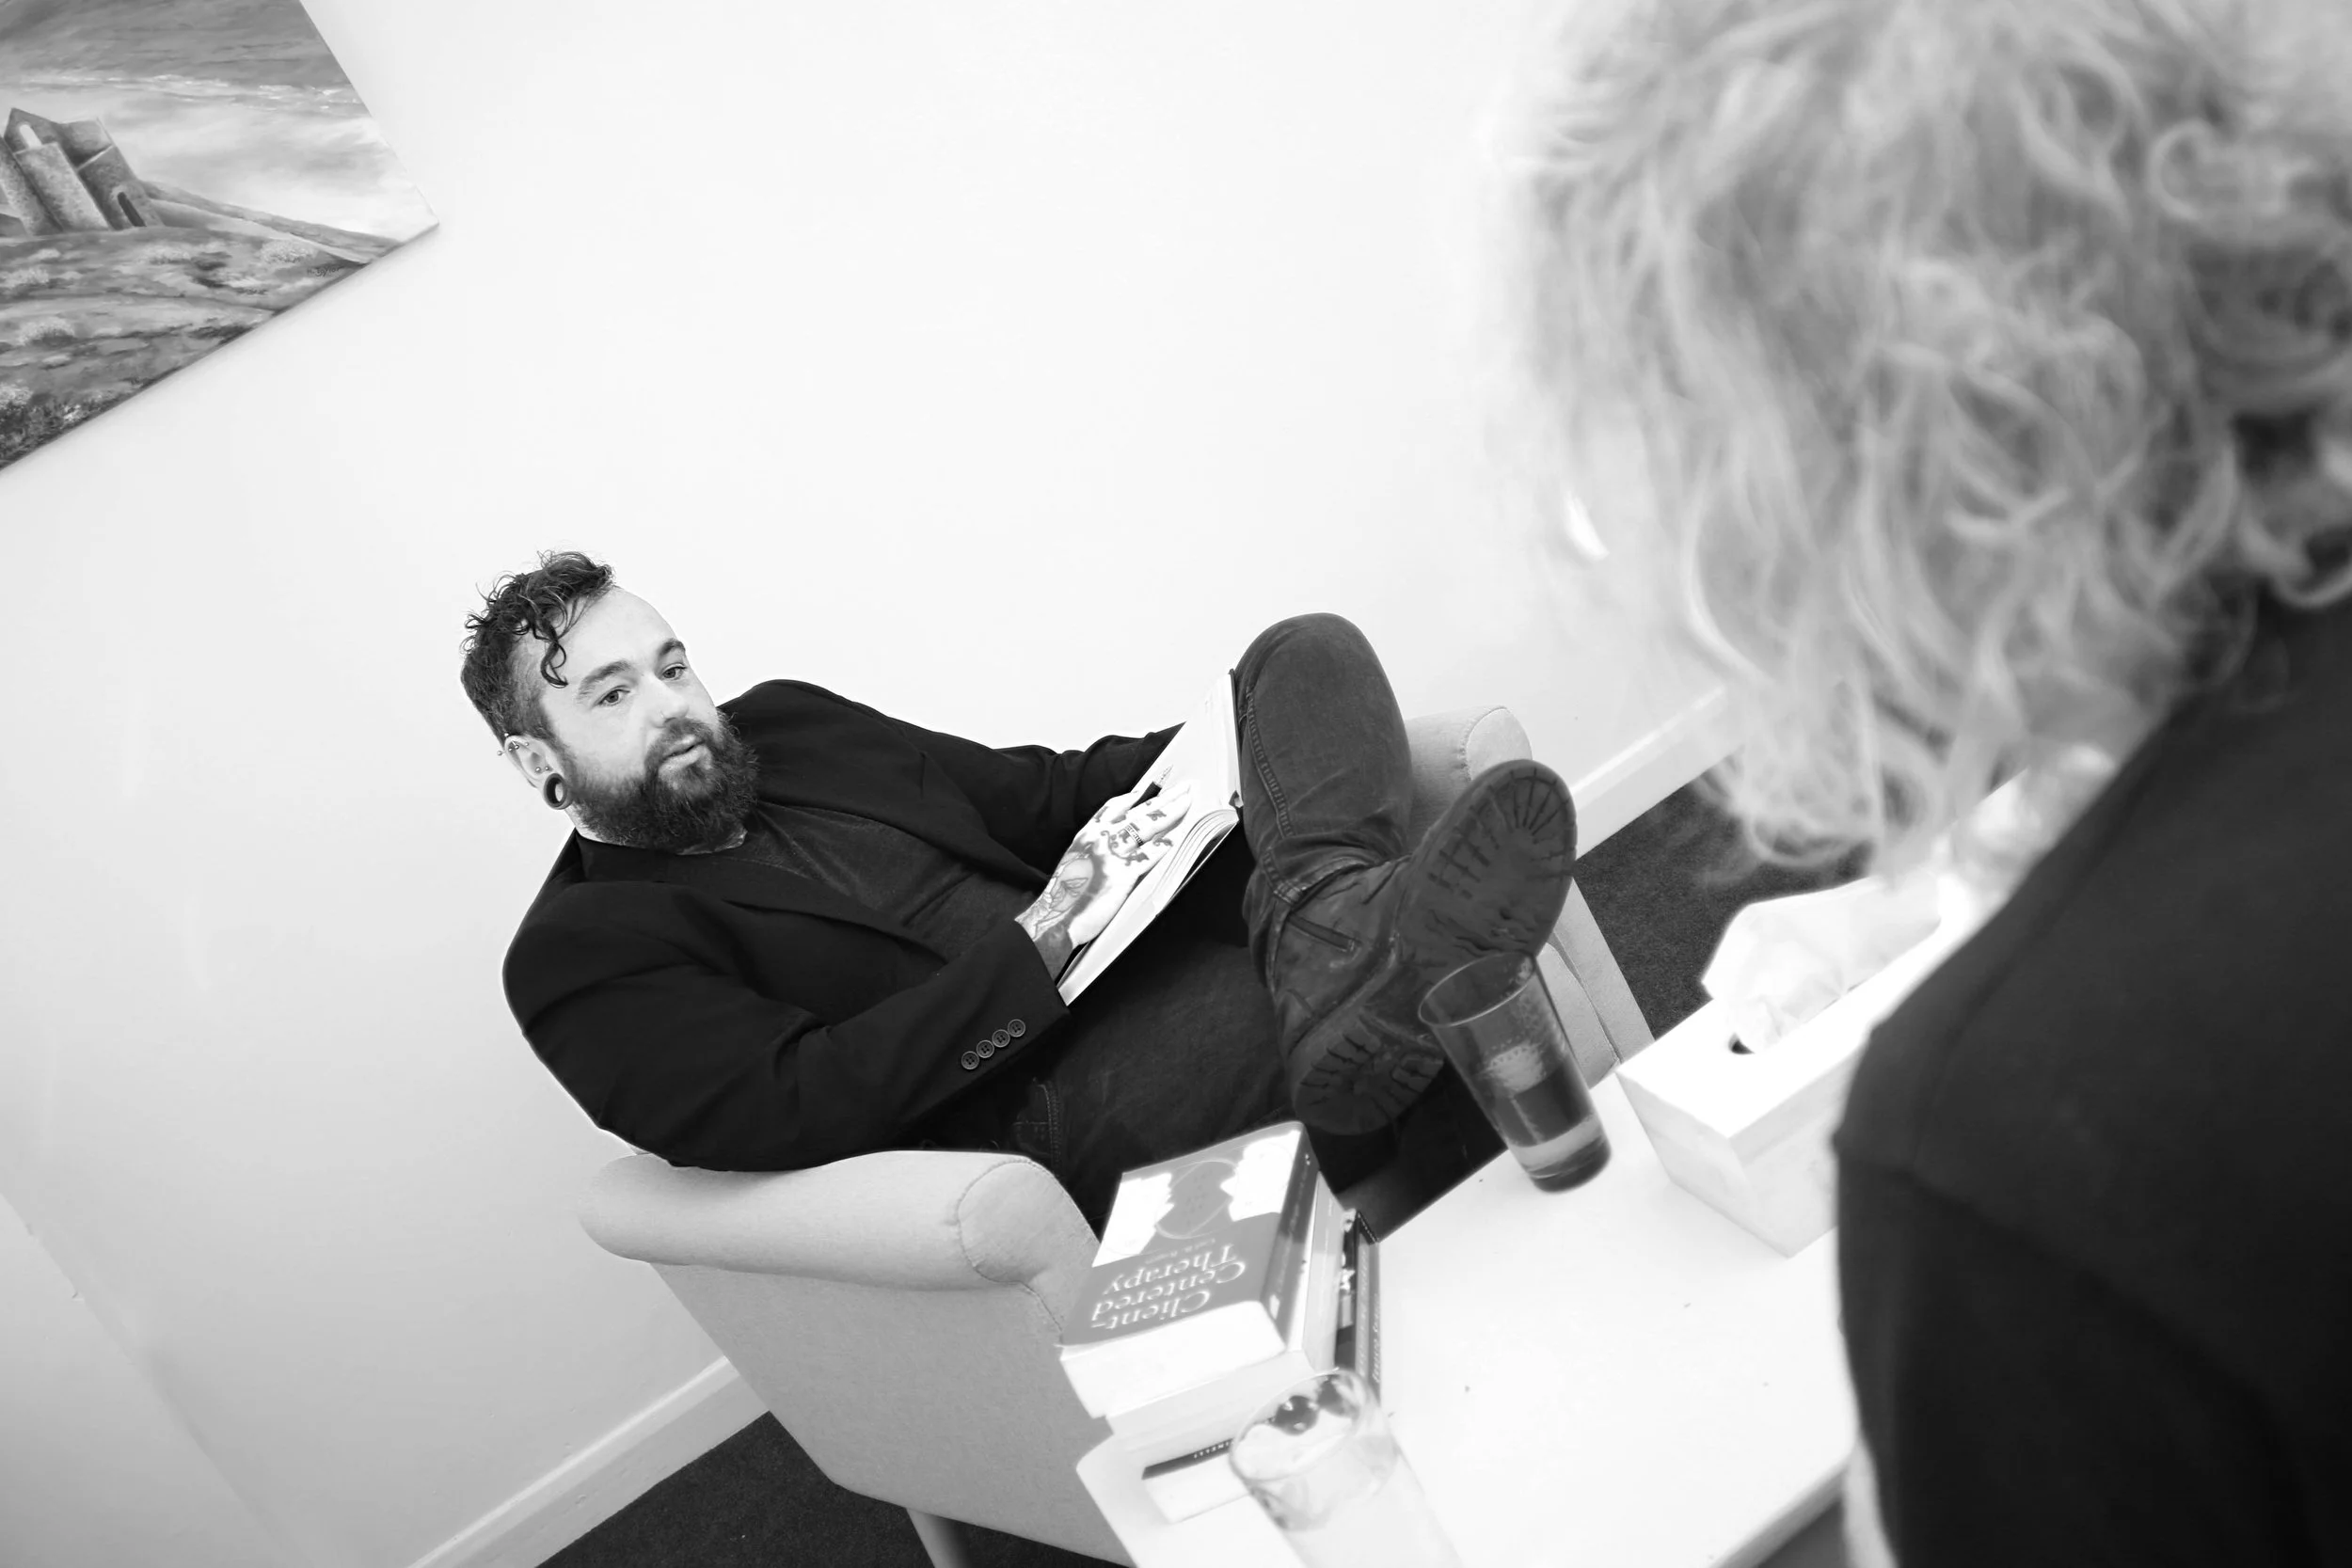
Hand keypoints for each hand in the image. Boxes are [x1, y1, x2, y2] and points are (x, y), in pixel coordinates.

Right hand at [1016, 783, 1195, 969]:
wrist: (1054, 918)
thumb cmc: (1063, 897)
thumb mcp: (1075, 861)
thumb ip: (1095, 848)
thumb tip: (1115, 845)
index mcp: (1087, 835)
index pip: (1114, 806)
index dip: (1135, 795)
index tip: (1149, 788)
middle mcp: (1100, 838)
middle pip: (1139, 811)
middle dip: (1165, 797)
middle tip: (1184, 788)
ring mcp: (1112, 854)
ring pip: (1147, 826)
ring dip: (1171, 812)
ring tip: (1187, 803)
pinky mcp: (1123, 874)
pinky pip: (1149, 856)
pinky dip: (1164, 846)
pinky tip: (1177, 839)